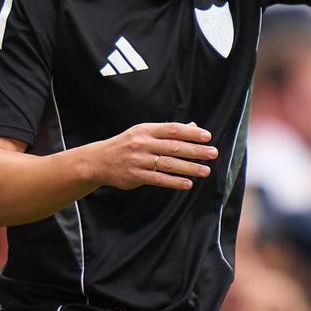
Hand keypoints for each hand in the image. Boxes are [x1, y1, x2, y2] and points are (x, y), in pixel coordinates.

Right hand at [87, 122, 216, 190]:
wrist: (97, 161)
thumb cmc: (127, 145)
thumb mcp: (144, 133)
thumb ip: (168, 131)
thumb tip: (193, 126)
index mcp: (146, 130)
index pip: (173, 129)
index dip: (191, 132)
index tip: (207, 136)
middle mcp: (143, 143)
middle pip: (174, 146)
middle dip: (195, 150)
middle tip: (213, 153)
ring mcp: (138, 160)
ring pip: (169, 164)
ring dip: (189, 168)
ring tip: (205, 171)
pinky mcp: (135, 175)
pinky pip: (158, 179)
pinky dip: (174, 182)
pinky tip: (187, 184)